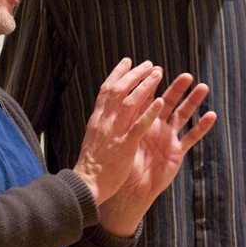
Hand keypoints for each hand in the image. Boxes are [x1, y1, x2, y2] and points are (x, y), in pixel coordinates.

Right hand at [72, 58, 164, 204]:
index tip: (128, 60)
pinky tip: (160, 102)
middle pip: (119, 90)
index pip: (107, 89)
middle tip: (150, 64)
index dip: (118, 73)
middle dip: (135, 75)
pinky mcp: (125, 146)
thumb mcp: (93, 137)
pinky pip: (139, 126)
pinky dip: (149, 113)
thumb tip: (106, 110)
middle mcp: (105, 122)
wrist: (85, 185)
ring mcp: (115, 133)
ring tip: (159, 74)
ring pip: (130, 103)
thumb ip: (102, 123)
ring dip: (145, 86)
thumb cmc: (91, 165)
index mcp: (97, 119)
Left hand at [98, 73, 216, 235]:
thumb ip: (125, 117)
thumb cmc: (119, 164)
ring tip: (203, 87)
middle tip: (186, 75)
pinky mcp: (176, 151)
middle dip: (177, 88)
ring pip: (183, 115)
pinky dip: (201, 126)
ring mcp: (168, 138)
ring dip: (193, 102)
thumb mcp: (120, 136)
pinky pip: (191, 137)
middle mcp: (156, 126)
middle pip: (168, 102)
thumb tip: (121, 94)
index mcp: (140, 121)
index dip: (151, 83)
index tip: (155, 67)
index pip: (147, 97)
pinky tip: (212, 115)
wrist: (127, 190)